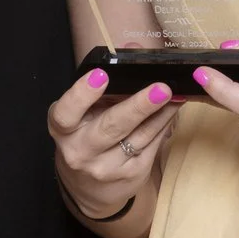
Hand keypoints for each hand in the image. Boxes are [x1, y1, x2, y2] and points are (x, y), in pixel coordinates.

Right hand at [48, 69, 176, 217]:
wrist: (87, 187)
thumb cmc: (84, 135)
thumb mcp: (82, 111)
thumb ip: (105, 82)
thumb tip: (136, 50)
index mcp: (63, 129)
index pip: (66, 113)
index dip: (82, 94)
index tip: (101, 75)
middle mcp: (81, 151)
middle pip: (111, 127)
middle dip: (138, 106)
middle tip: (160, 88)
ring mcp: (106, 167)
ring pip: (138, 137)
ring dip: (160, 113)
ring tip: (175, 94)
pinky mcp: (130, 176)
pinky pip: (151, 146)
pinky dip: (163, 125)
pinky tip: (172, 110)